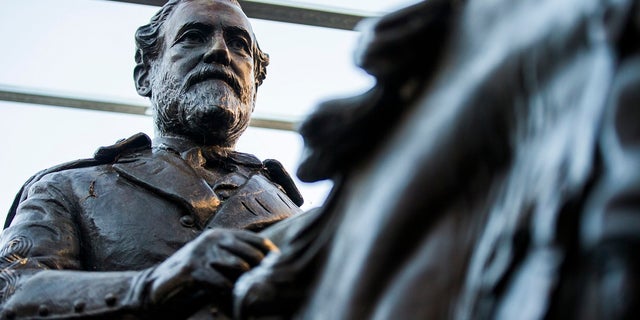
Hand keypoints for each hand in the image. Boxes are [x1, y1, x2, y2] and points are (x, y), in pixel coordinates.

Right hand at [144, 228, 277, 312]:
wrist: (158, 284)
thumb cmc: (192, 274)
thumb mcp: (214, 259)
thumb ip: (234, 257)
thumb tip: (265, 264)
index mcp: (221, 235)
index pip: (256, 239)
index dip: (270, 253)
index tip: (279, 266)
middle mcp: (212, 239)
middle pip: (251, 251)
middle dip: (261, 268)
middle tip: (266, 283)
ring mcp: (202, 252)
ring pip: (238, 264)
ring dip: (246, 281)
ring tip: (249, 292)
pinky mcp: (192, 269)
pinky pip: (220, 281)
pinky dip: (229, 293)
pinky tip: (232, 300)